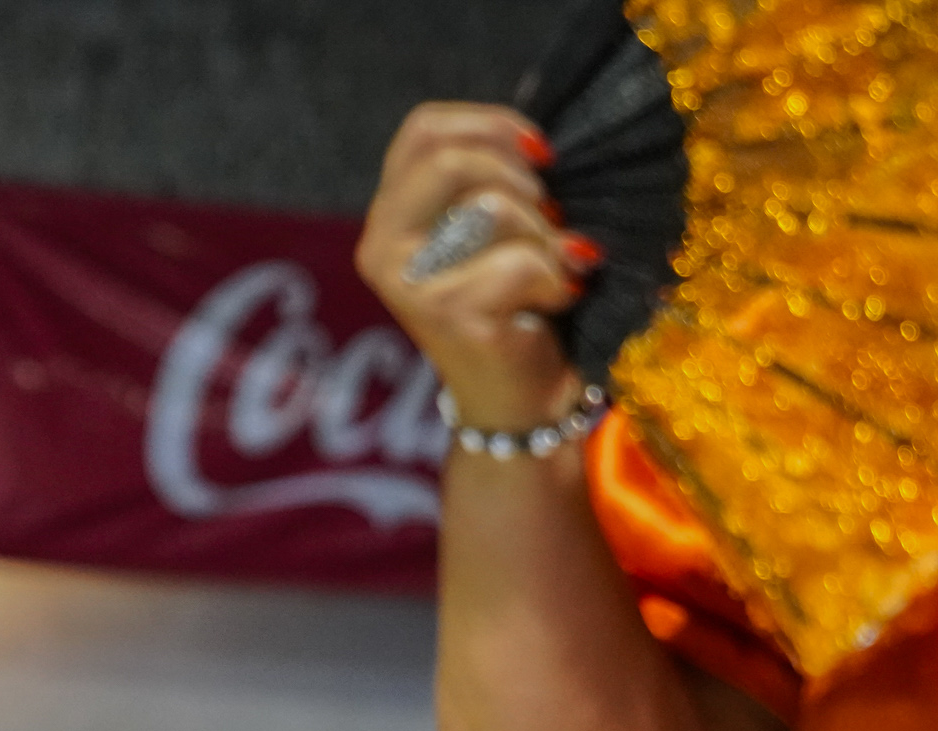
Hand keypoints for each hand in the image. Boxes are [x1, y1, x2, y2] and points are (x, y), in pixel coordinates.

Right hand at [355, 103, 589, 433]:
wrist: (521, 399)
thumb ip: (492, 178)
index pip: (423, 129)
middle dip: (520, 179)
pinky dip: (556, 280)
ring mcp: (405, 282)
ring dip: (546, 236)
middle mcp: (381, 245)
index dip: (490, 124)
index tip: (540, 156)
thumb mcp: (493, 226)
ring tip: (551, 271)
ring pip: (491, 207)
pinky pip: (520, 263)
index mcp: (390, 214)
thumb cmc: (516, 303)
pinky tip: (553, 303)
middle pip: (450, 157)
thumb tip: (536, 142)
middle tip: (548, 217)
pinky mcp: (443, 315)